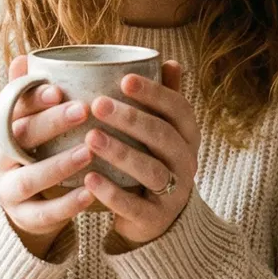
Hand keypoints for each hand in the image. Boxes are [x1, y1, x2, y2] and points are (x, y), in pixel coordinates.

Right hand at [0, 56, 95, 257]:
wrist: (25, 200)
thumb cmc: (32, 147)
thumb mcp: (26, 120)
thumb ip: (26, 92)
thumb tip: (25, 57)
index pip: (8, 109)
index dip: (31, 98)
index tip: (59, 89)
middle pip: (17, 139)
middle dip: (49, 124)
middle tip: (81, 110)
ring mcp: (4, 190)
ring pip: (28, 178)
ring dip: (58, 165)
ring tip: (88, 152)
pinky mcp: (22, 217)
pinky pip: (43, 213)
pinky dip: (66, 205)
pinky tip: (90, 193)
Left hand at [82, 61, 197, 249]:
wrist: (158, 218)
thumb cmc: (154, 160)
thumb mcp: (162, 130)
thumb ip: (163, 98)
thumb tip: (167, 59)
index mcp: (188, 134)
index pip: (178, 108)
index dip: (154, 93)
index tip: (125, 79)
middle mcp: (187, 161)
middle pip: (163, 136)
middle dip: (131, 118)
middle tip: (97, 104)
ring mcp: (175, 192)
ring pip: (151, 170)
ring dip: (121, 153)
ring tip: (90, 138)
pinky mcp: (155, 218)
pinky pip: (135, 205)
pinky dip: (112, 192)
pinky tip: (89, 178)